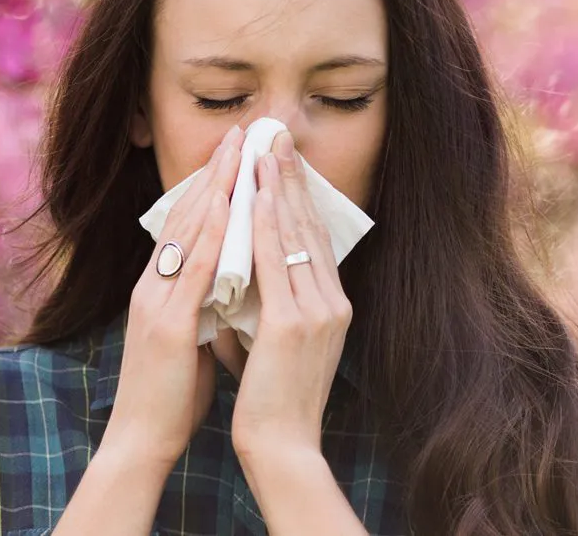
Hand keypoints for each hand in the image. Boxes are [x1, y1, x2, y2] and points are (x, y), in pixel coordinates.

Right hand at [107, 125, 243, 467]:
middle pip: (183, 216)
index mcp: (158, 289)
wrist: (142, 441)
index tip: (235, 154)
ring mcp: (155, 302)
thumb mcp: (189, 339)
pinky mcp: (166, 325)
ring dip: (214, 189)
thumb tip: (230, 287)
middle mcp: (151, 286)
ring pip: (186, 232)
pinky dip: (211, 235)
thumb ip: (203, 307)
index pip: (185, 225)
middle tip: (240, 133)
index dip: (210, 187)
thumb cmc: (170, 396)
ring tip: (237, 152)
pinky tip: (228, 209)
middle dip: (214, 172)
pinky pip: (192, 270)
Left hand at [231, 131, 351, 458]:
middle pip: (308, 225)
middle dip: (289, 177)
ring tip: (264, 147)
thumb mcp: (277, 341)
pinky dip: (264, 223)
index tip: (280, 159)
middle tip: (275, 134)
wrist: (283, 445)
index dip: (296, 196)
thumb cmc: (273, 399)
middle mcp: (333, 302)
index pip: (312, 238)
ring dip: (276, 187)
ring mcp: (318, 311)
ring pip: (293, 234)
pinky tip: (254, 194)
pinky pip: (277, 261)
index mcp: (331, 306)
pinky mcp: (296, 324)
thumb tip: (244, 276)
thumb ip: (269, 305)